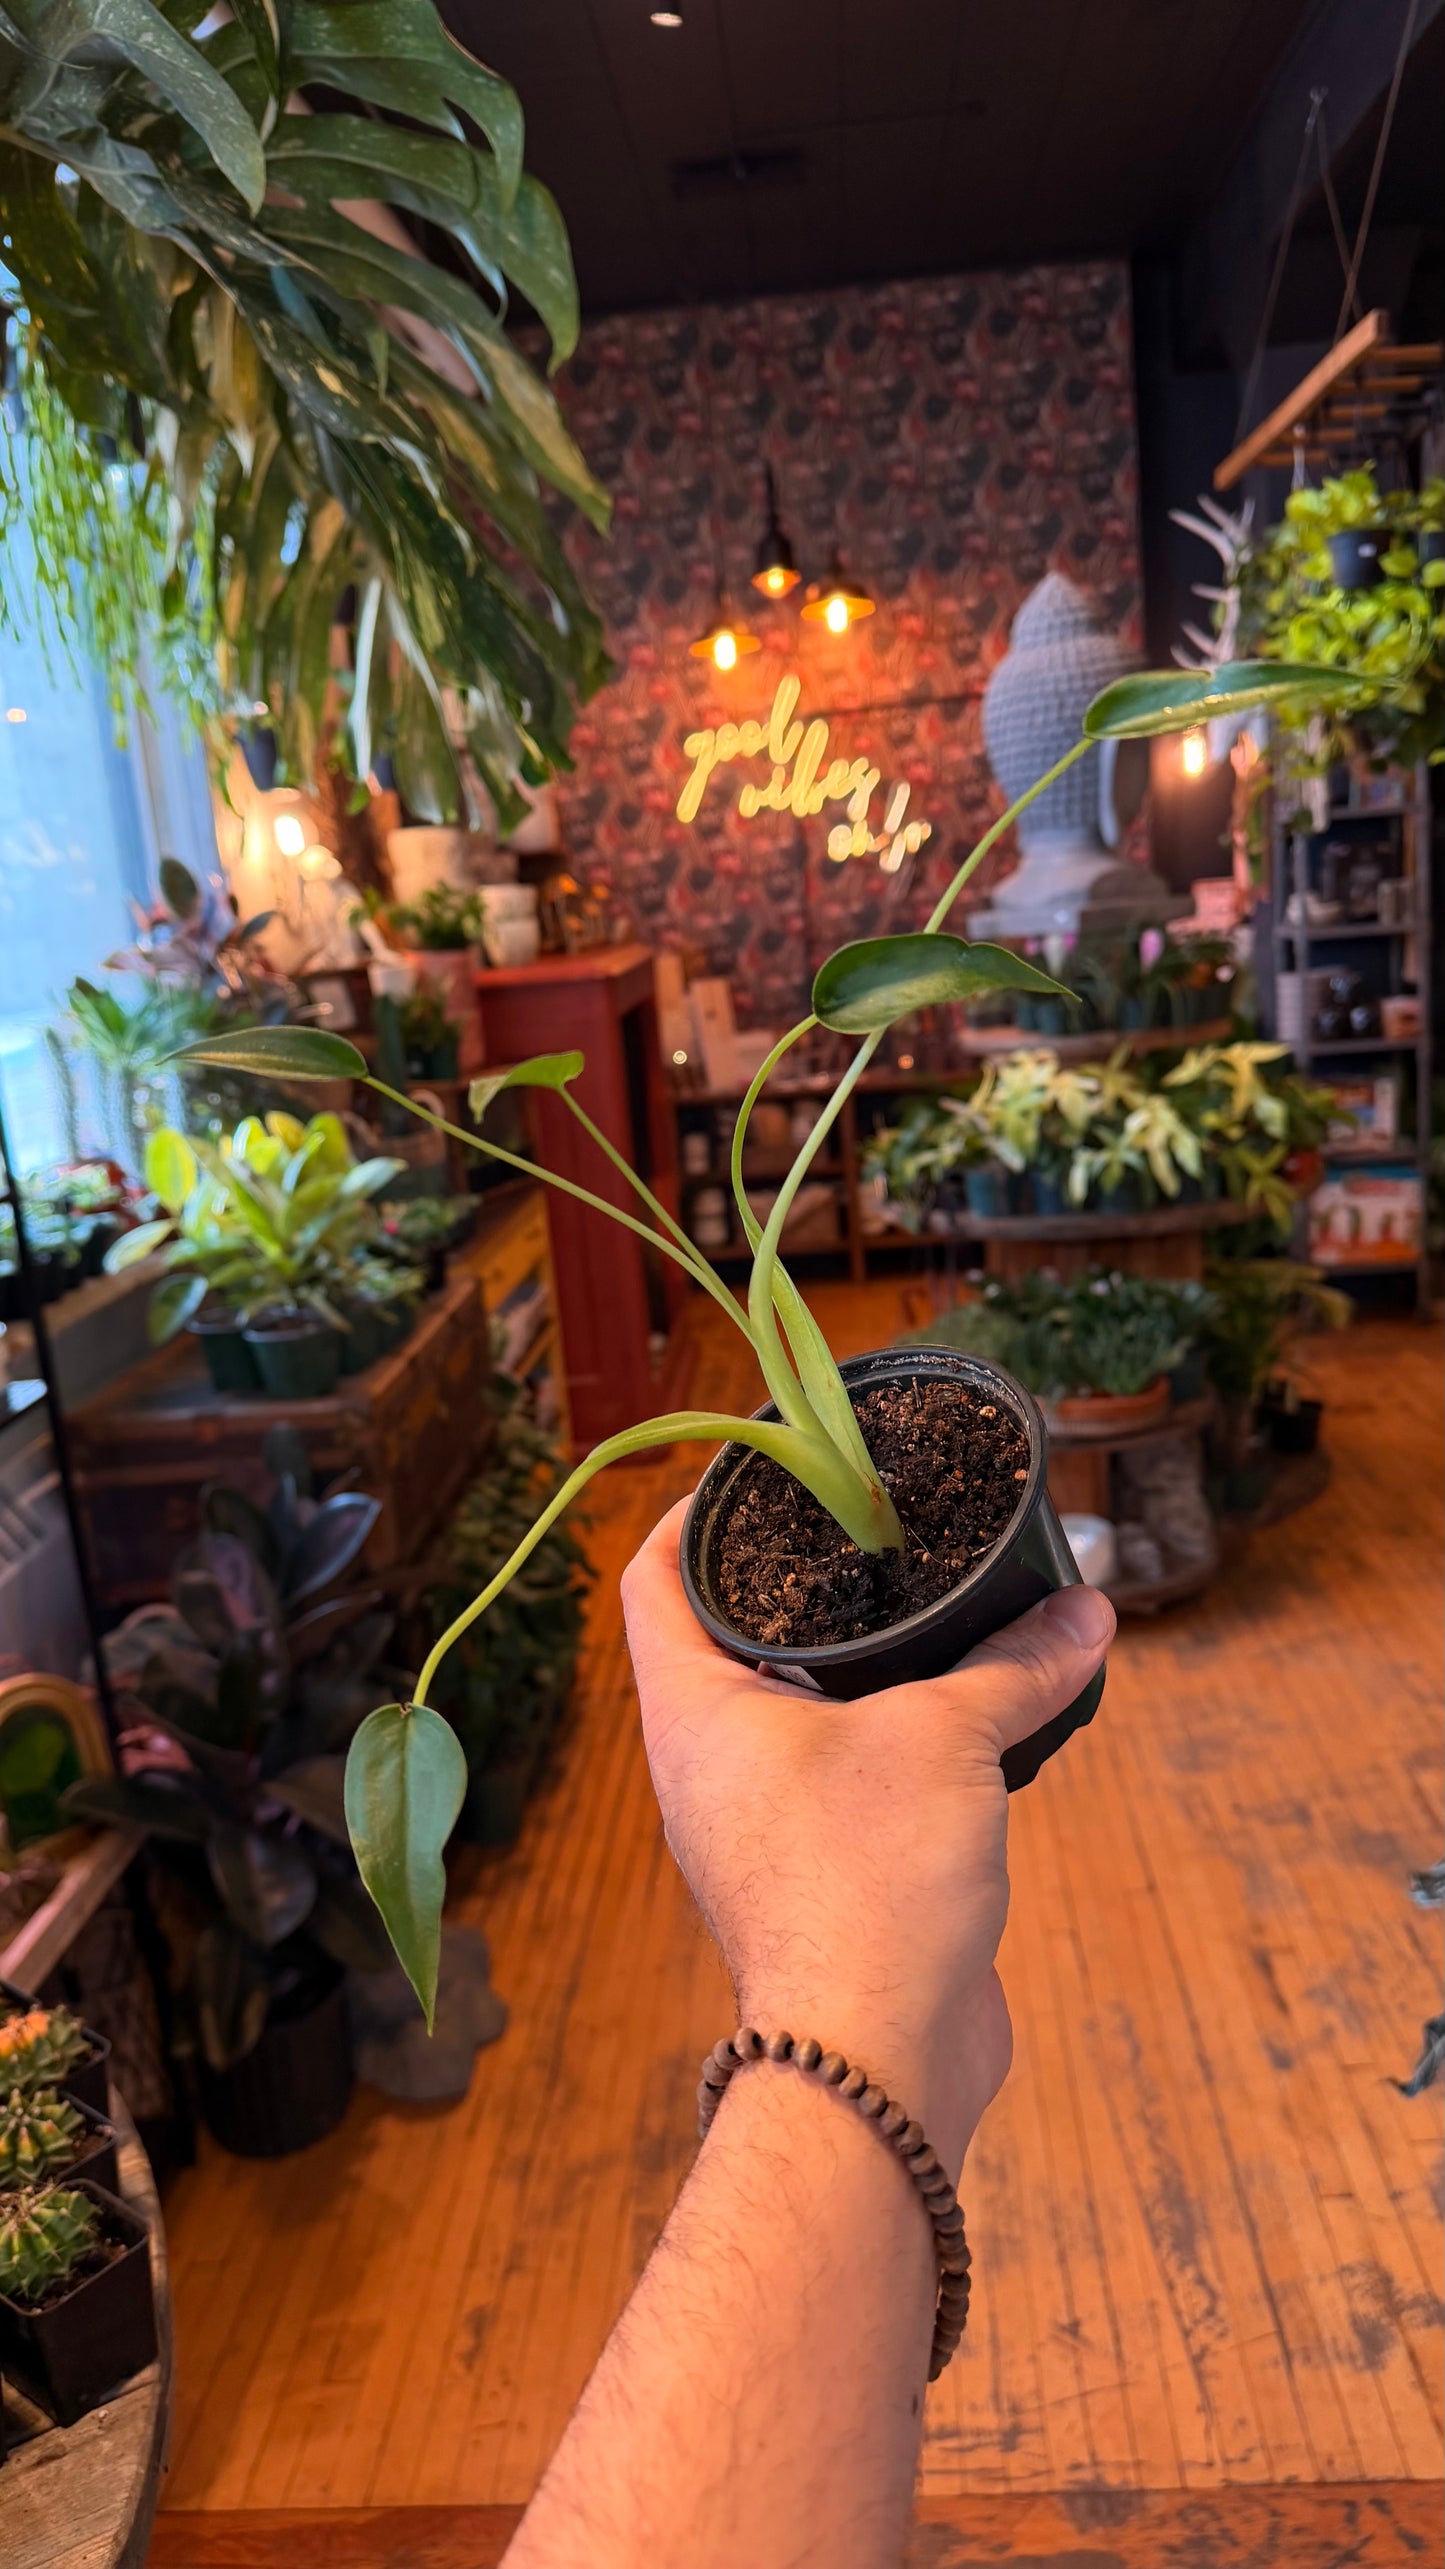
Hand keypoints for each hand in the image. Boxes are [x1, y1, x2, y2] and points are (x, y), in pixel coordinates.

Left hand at [622, 1501, 1113, 2174]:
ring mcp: (759, 1821)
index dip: (693, 1513)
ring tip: (918, 1603)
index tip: (759, 1466)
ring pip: (792, 1710)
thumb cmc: (869, 1883)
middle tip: (860, 1522)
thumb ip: (1014, 1663)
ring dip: (849, 1662)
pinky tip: (956, 1708)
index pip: (654, 1578)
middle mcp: (708, 1762)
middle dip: (790, 1579)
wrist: (879, 2057)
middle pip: (725, 1638)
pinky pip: (843, 1772)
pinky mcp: (817, 1869)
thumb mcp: (948, 1737)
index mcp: (692, 1711)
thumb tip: (1087, 1610)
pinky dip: (889, 1731)